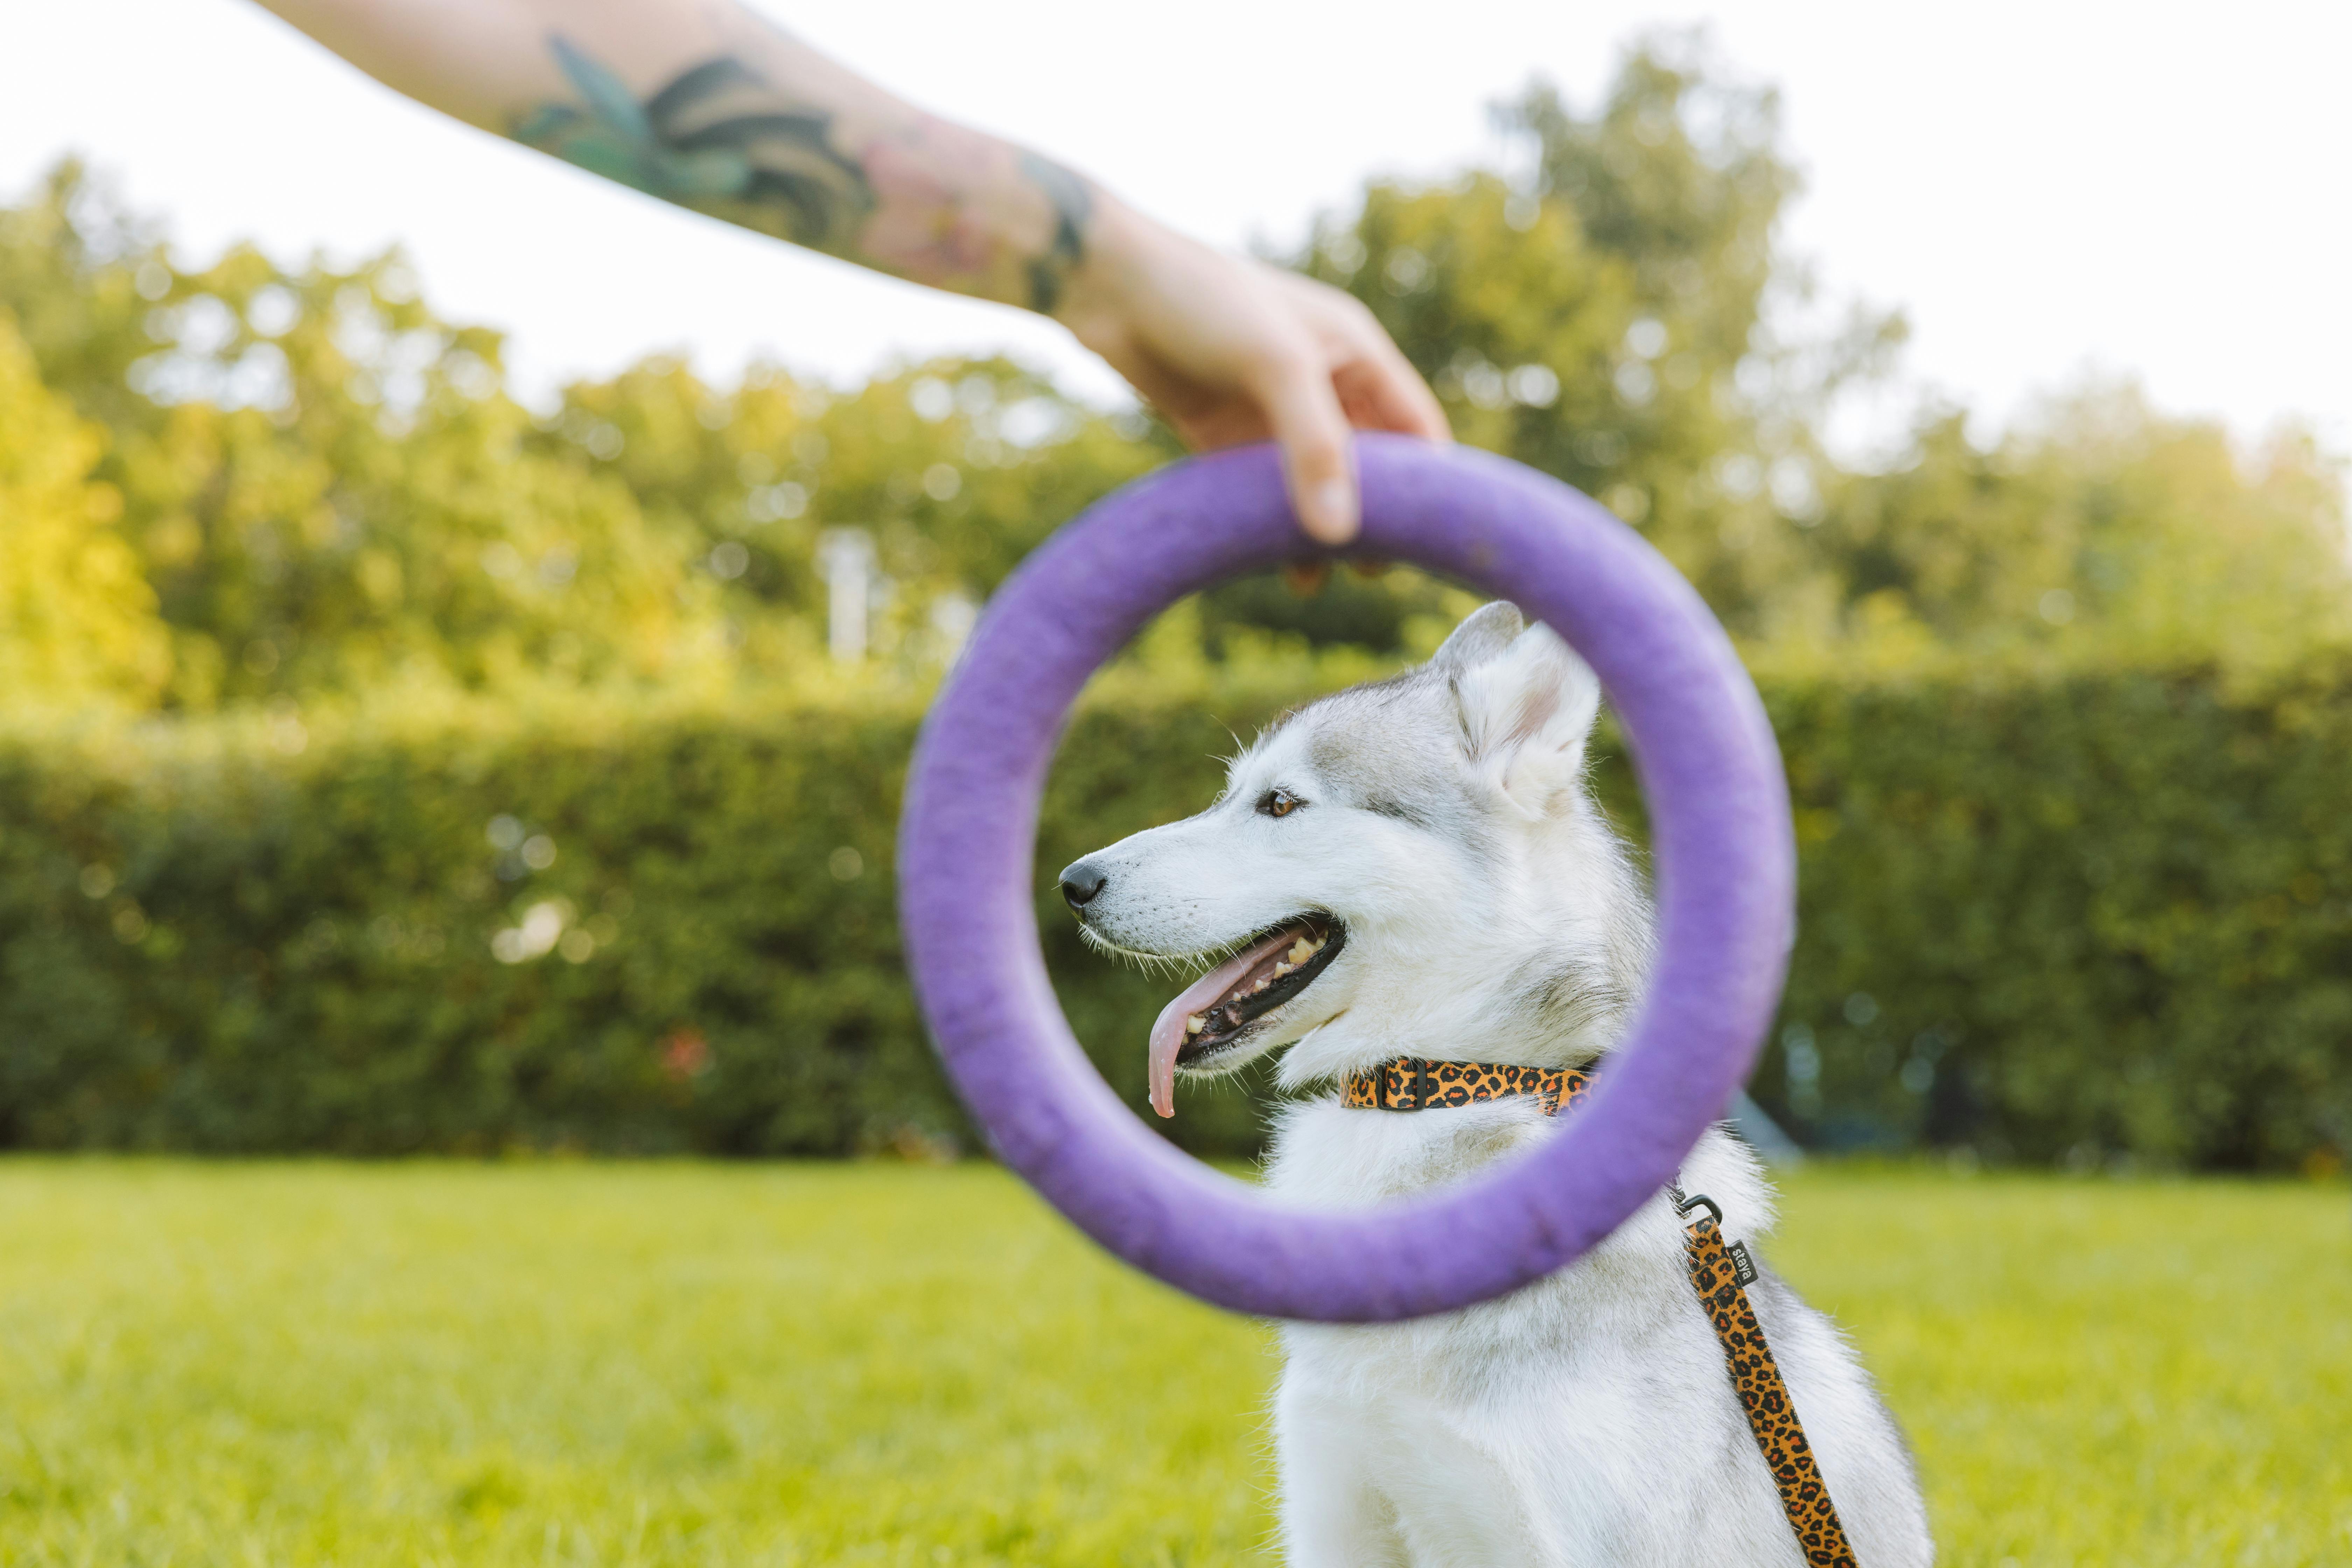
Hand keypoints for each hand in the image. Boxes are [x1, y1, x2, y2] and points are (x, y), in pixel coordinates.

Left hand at [1054, 203, 1450, 544]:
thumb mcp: (1274, 365)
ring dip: (1317, 529)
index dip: (1429, 482)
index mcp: (1354, 353)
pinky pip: (1260, 490)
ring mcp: (1270, 411)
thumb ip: (1315, 447)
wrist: (1108, 285)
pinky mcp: (1223, 434)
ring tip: (1316, 579)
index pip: (1414, 426)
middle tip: (1373, 573)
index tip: (1433, 541)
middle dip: (1373, 515)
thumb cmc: (1203, 301)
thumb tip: (1341, 535)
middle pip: (1367, 463)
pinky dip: (1270, 525)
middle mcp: (1320, 383)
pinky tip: (1273, 564)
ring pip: (1311, 482)